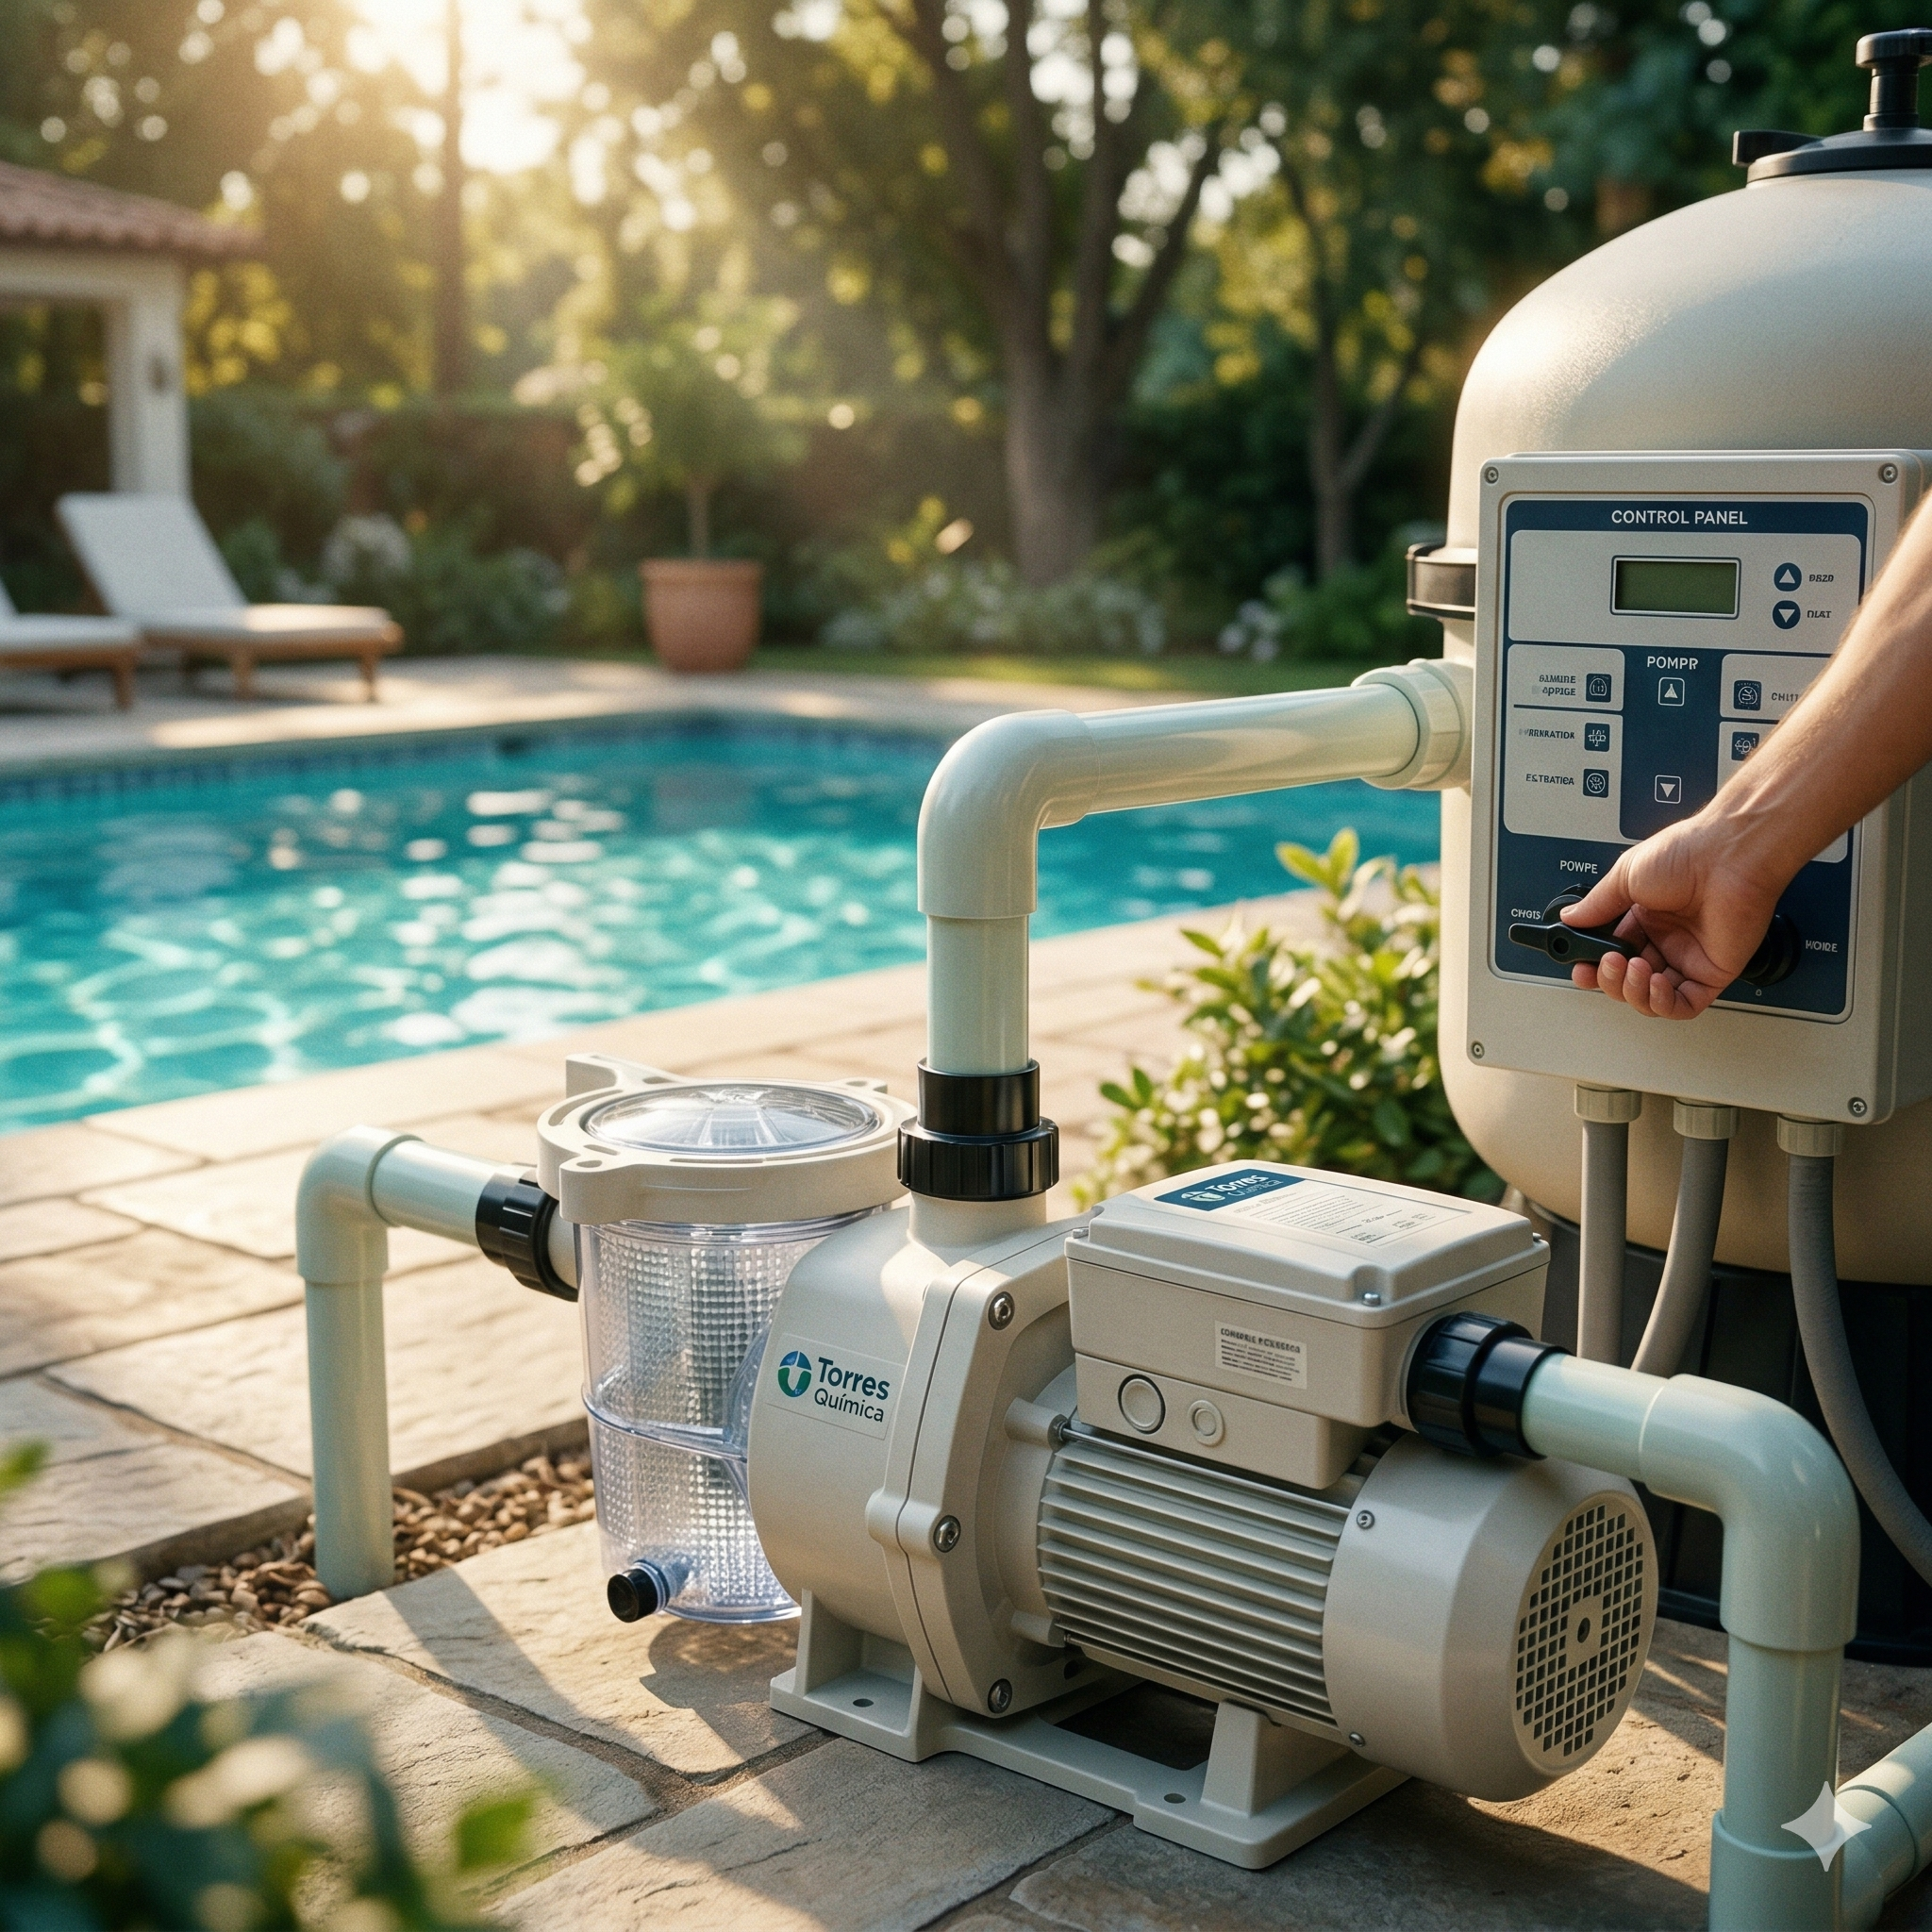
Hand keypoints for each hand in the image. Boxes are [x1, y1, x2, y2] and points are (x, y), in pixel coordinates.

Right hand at [1559, 811, 1788, 1018]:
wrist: (1729, 855)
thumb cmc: (1689, 854)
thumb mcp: (1625, 875)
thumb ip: (1597, 904)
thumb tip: (1570, 918)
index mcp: (1645, 917)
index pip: (1612, 954)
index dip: (1594, 966)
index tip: (1580, 967)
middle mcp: (1667, 939)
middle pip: (1627, 979)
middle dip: (1610, 979)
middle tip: (1606, 963)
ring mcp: (1689, 957)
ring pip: (1651, 997)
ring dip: (1633, 991)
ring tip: (1631, 968)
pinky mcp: (1712, 972)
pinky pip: (1684, 1004)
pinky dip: (1663, 1003)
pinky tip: (1653, 984)